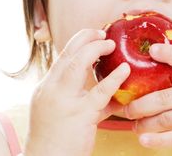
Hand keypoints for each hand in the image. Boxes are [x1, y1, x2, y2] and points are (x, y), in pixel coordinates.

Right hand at [25, 29, 130, 155]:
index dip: (79, 42)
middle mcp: (51, 89)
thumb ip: (78, 95)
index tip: (93, 35)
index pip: (62, 56)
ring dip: (95, 48)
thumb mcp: (59, 111)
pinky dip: (113, 79)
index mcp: (47, 87)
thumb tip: (103, 84)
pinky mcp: (80, 115)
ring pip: (77, 63)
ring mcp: (64, 101)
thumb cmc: (54, 139)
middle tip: (102, 33)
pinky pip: (99, 92)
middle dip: (85, 37)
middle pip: (67, 53)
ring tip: (110, 43)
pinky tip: (124, 70)